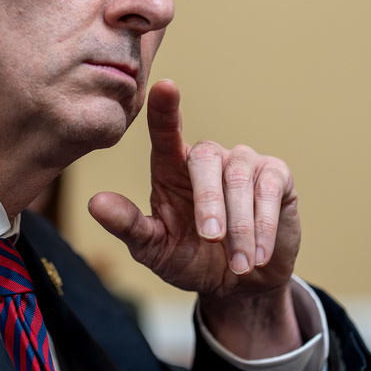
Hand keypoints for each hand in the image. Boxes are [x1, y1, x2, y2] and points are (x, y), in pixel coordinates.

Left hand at [88, 79, 301, 355]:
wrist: (240, 285)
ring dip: (240, 225)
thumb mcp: (154, 249)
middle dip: (208, 200)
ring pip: (240, 177)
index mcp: (170, 168)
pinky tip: (258, 254)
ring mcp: (243, 163)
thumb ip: (128, 226)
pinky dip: (264, 224)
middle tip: (211, 238)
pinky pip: (270, 188)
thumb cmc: (190, 260)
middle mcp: (207, 158)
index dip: (165, 109)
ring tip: (238, 263)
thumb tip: (94, 203)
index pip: (165, 131)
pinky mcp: (275, 175)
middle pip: (205, 158)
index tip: (165, 86)